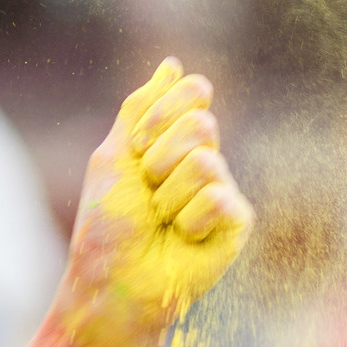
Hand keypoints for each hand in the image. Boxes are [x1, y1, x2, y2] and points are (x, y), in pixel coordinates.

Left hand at [60, 58, 254, 346]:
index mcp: (173, 140)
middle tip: (148, 193)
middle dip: (158, 159)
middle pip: (201, 123)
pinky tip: (183, 239)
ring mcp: (223, 190)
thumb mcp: (115, 155)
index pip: (195, 92)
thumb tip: (173, 64)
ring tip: (162, 221)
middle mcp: (204, 159)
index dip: (162, 114)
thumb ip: (142, 107)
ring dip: (167, 195)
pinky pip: (218, 197)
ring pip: (206, 161)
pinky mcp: (237, 222)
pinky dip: (187, 219)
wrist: (113, 281)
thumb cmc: (109, 225)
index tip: (137, 146)